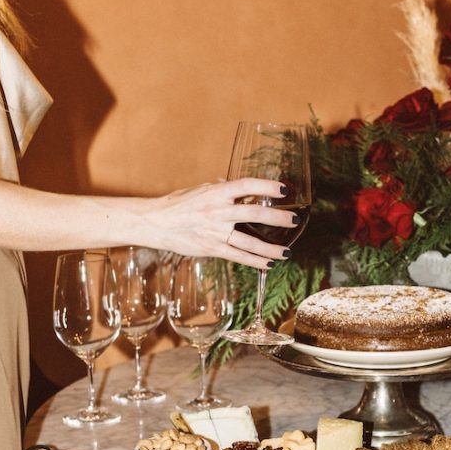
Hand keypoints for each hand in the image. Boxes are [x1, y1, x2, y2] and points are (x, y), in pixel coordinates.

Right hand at [148, 177, 297, 268]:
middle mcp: (218, 212)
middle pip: (254, 215)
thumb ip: (219, 190)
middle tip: (294, 220)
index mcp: (216, 193)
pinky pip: (238, 257)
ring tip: (286, 252)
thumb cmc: (178, 204)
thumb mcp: (199, 190)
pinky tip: (268, 264)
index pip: (246, 186)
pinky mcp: (212, 248)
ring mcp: (216, 232)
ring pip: (249, 242)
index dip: (266, 187)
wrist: (156, 223)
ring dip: (270, 248)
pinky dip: (255, 261)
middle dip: (277, 218)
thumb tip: (236, 187)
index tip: (283, 190)